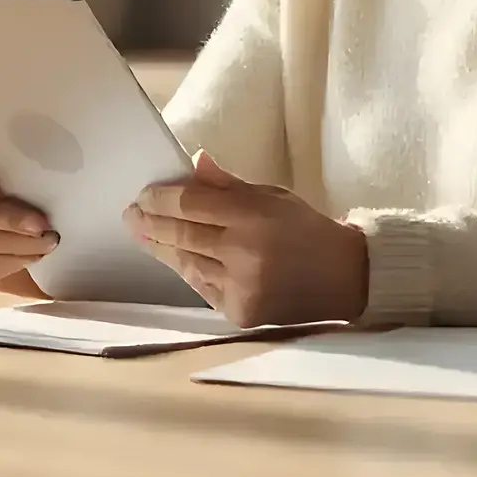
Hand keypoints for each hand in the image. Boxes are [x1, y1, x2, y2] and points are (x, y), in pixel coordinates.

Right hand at [0, 158, 51, 296]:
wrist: (33, 239)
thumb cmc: (27, 197)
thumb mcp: (23, 179)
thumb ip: (17, 172)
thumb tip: (42, 165)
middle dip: (5, 218)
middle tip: (40, 223)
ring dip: (15, 242)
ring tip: (47, 240)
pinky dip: (13, 260)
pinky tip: (36, 255)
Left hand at [126, 151, 368, 326]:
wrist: (345, 278)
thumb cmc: (306, 230)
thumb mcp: (272, 197)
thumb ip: (229, 185)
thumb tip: (194, 163)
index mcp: (253, 216)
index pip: (191, 204)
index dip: (160, 199)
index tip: (142, 195)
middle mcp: (243, 253)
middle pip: (181, 234)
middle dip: (150, 223)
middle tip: (131, 215)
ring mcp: (240, 286)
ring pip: (186, 264)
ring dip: (162, 249)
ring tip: (145, 236)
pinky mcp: (240, 312)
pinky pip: (202, 288)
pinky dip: (188, 272)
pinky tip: (176, 259)